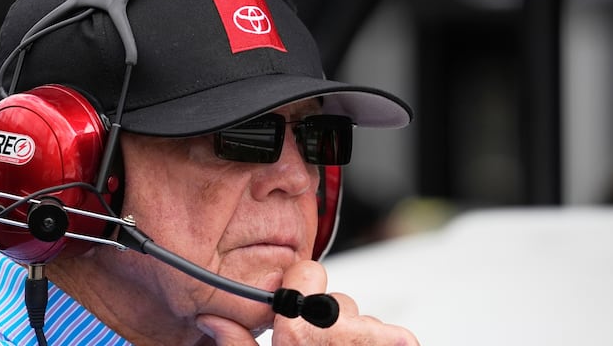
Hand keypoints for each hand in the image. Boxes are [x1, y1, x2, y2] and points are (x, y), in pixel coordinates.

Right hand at [195, 260, 418, 344]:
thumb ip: (239, 345)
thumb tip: (214, 320)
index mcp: (297, 336)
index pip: (308, 274)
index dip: (303, 285)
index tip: (299, 304)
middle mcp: (335, 335)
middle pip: (338, 302)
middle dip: (330, 322)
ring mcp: (368, 344)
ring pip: (366, 321)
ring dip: (357, 338)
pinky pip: (398, 339)